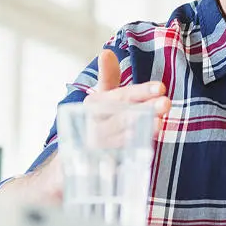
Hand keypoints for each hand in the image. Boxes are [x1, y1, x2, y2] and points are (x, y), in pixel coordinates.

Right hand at [0, 50, 169, 204]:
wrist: (60, 173)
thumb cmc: (88, 131)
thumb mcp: (98, 105)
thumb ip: (107, 81)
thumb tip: (107, 51)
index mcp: (93, 106)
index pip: (118, 95)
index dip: (139, 91)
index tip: (161, 87)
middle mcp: (88, 124)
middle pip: (117, 115)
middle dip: (142, 109)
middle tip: (165, 103)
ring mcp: (85, 148)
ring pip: (113, 138)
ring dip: (135, 131)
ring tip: (157, 125)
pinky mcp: (83, 170)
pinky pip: (103, 164)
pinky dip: (117, 160)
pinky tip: (138, 154)